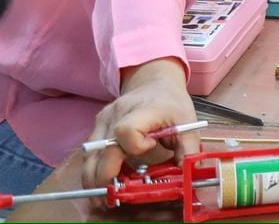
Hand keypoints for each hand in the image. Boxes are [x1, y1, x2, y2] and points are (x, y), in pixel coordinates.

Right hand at [82, 58, 196, 187]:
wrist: (154, 82)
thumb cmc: (171, 104)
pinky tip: (105, 179)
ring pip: (89, 156)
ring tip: (106, 194)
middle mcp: (116, 114)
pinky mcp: (96, 127)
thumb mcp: (188, 123)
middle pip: (101, 151)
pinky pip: (89, 153)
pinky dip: (94, 169)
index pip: (126, 131)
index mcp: (143, 109)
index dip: (136, 146)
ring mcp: (102, 120)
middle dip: (105, 177)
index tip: (151, 147)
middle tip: (115, 195)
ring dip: (94, 178)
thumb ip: (189, 149)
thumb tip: (190, 174)